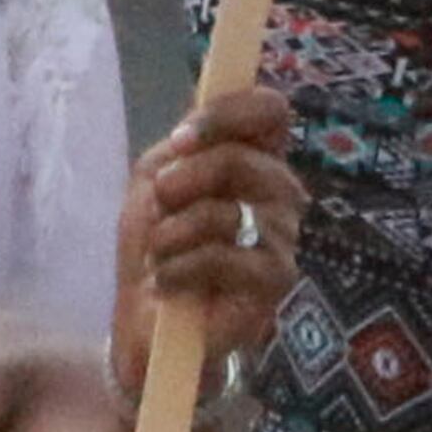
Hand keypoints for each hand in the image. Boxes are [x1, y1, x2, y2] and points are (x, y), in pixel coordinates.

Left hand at [113, 82, 297, 405]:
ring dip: (172, 234)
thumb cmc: (158, 246)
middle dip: (185, 181)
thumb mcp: (157, 179)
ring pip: (225, 213)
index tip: (182, 139)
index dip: (228, 113)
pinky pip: (223, 258)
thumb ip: (184, 142)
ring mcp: (283, 238)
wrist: (148, 319)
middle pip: (241, 160)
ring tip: (161, 256)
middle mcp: (280, 193)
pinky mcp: (276, 281)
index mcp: (256, 158)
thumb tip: (197, 114)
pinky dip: (180, 269)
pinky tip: (169, 282)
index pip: (270, 111)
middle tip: (161, 205)